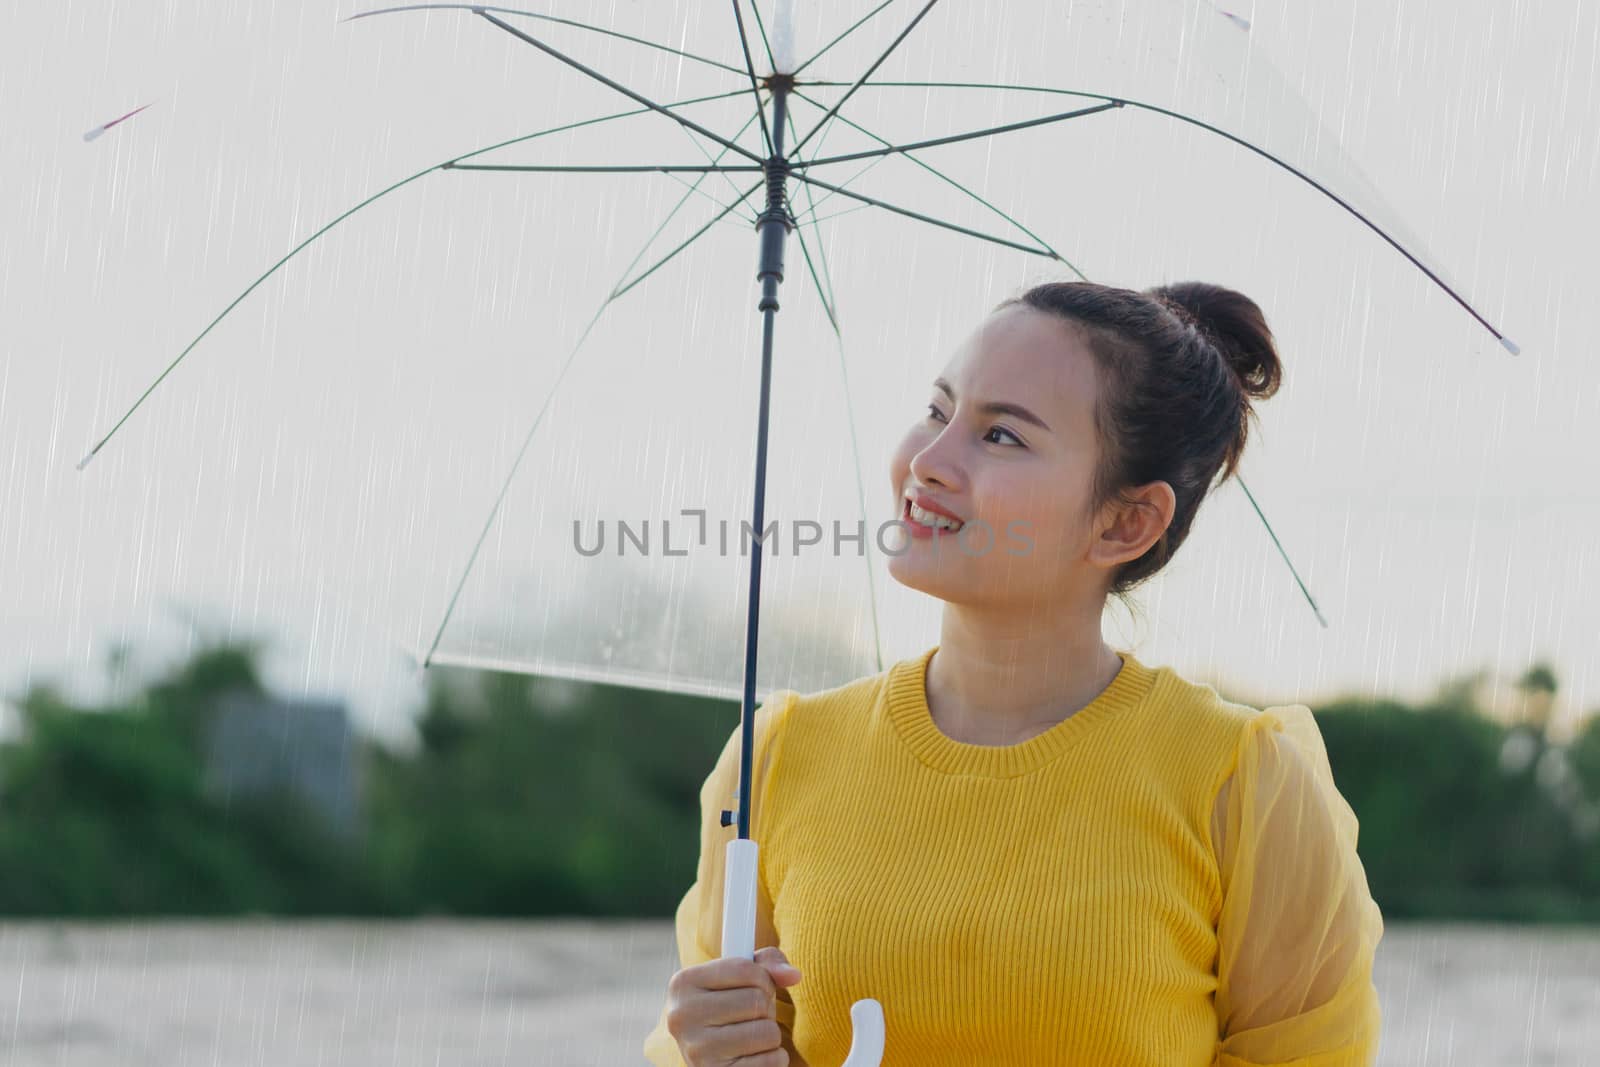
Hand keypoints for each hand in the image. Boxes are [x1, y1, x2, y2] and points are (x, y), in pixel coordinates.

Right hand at [665, 945, 802, 1065]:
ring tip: (752, 1036)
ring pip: (767, 1032)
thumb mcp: (742, 978)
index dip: (762, 978)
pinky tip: (753, 1057)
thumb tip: (793, 975)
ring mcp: (696, 1051)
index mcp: (683, 984)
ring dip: (770, 1034)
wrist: (712, 1057)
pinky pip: (770, 1061)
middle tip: (752, 1016)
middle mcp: (682, 1017)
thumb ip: (768, 964)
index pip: (744, 969)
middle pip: (756, 1000)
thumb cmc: (730, 1009)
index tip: (755, 987)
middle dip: (766, 1007)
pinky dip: (773, 1058)